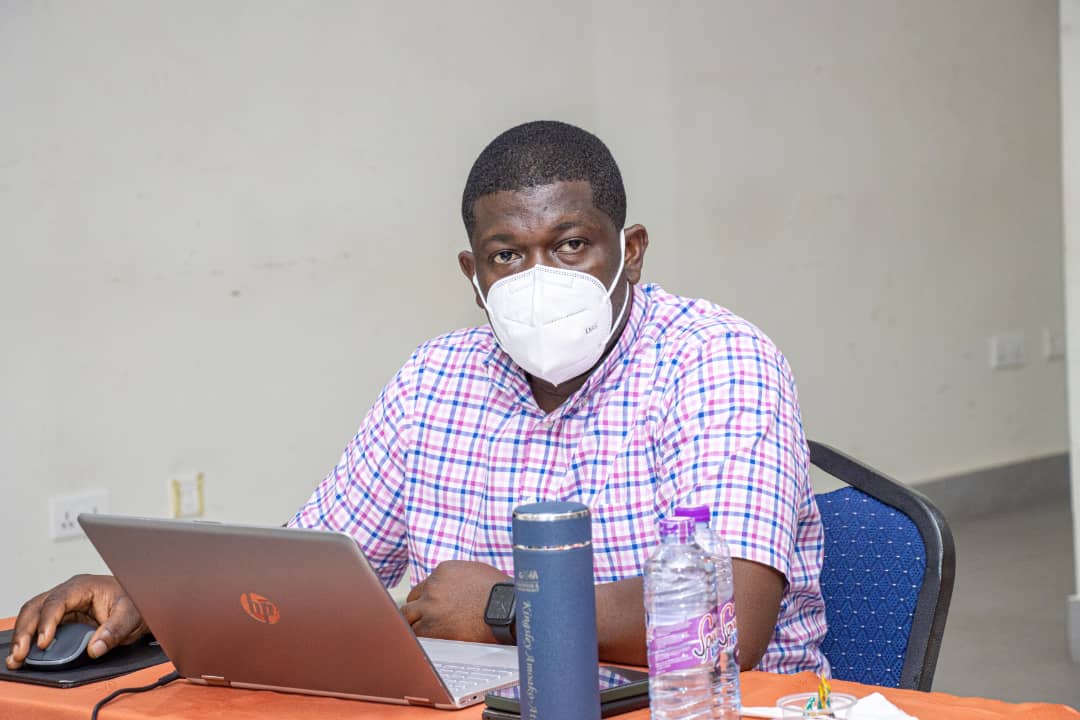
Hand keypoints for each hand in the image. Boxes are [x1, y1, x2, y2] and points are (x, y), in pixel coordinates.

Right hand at [5, 574, 149, 669]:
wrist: (140, 601)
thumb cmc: (134, 601)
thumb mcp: (131, 615)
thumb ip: (114, 631)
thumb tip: (95, 648)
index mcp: (83, 586)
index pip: (57, 601)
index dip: (47, 622)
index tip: (43, 642)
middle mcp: (68, 593)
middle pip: (36, 607)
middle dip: (25, 631)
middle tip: (20, 654)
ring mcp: (62, 605)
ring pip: (32, 615)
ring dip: (22, 636)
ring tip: (16, 658)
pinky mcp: (62, 618)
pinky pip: (38, 625)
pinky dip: (29, 639)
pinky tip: (24, 655)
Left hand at [401, 560, 509, 643]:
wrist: (505, 610)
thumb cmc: (499, 594)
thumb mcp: (477, 573)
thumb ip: (459, 578)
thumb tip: (456, 587)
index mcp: (443, 571)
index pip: (425, 585)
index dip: (427, 598)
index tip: (431, 607)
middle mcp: (433, 586)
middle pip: (412, 599)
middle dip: (417, 610)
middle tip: (423, 620)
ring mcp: (429, 606)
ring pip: (408, 616)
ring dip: (415, 624)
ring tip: (423, 634)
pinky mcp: (431, 626)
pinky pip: (415, 634)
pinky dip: (420, 638)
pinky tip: (426, 642)